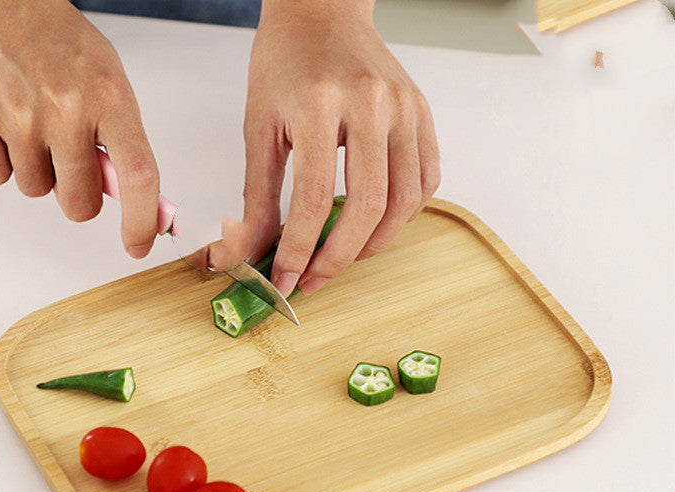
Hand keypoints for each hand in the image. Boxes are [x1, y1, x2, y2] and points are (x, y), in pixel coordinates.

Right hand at [0, 0, 159, 257]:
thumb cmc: (58, 44)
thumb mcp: (109, 82)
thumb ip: (121, 142)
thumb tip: (137, 204)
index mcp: (109, 98)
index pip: (139, 177)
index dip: (141, 221)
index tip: (138, 245)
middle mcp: (65, 108)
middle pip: (79, 203)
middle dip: (77, 195)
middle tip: (69, 161)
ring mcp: (17, 116)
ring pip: (36, 191)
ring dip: (37, 171)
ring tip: (33, 125)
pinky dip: (1, 160)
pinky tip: (4, 123)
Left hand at [237, 0, 440, 294]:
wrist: (322, 12)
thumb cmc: (286, 63)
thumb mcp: (258, 126)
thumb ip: (257, 196)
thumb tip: (251, 252)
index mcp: (321, 102)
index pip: (313, 198)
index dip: (299, 250)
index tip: (286, 280)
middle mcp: (372, 103)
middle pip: (368, 206)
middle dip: (339, 258)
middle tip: (314, 279)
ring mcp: (405, 108)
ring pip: (405, 201)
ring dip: (374, 244)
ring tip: (343, 258)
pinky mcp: (422, 115)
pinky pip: (426, 182)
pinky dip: (403, 216)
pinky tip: (374, 226)